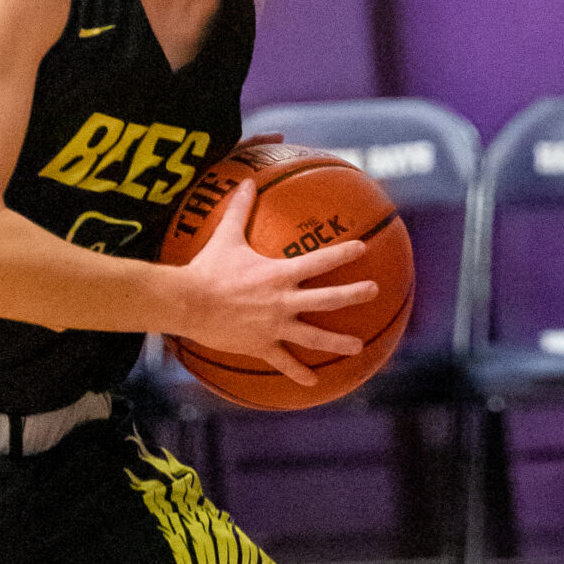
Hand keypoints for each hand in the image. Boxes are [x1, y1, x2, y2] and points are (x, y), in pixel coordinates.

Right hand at [170, 181, 378, 390]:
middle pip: (328, 298)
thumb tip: (246, 181)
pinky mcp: (262, 345)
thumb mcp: (225, 236)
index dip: (343, 253)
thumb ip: (239, 209)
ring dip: (338, 342)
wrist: (188, 303)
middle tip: (374, 290)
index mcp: (279, 274)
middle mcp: (284, 300)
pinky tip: (314, 382)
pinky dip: (299, 373)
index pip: (319, 260)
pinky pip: (284, 362)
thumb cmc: (207, 268)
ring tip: (358, 346)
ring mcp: (275, 326)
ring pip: (314, 336)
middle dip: (354, 294)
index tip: (362, 249)